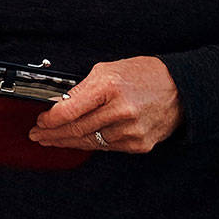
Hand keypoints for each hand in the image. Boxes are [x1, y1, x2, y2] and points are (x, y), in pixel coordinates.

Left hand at [30, 56, 182, 152]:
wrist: (181, 88)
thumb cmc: (141, 75)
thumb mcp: (106, 71)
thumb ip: (80, 89)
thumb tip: (56, 106)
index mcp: (108, 87)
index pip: (68, 111)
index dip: (49, 120)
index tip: (39, 121)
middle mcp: (120, 111)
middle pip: (76, 130)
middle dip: (52, 134)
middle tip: (38, 135)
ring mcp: (131, 131)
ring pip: (89, 142)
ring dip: (67, 142)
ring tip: (51, 140)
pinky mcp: (139, 144)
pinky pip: (106, 148)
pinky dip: (90, 144)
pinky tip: (77, 142)